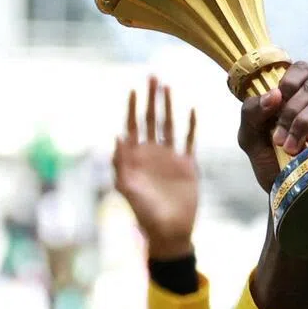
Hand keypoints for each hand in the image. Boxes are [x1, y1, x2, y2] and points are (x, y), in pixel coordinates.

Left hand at [112, 76, 197, 260]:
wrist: (170, 232)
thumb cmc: (145, 215)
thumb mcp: (128, 191)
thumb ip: (121, 165)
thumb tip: (116, 136)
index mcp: (135, 159)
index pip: (131, 127)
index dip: (131, 109)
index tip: (132, 89)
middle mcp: (151, 155)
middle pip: (149, 120)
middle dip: (149, 99)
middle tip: (152, 76)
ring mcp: (169, 158)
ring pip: (168, 125)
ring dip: (167, 106)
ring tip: (167, 86)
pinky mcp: (187, 165)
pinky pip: (189, 141)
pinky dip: (190, 125)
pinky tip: (191, 109)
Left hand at [239, 62, 307, 193]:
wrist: (289, 193)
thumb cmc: (271, 162)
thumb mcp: (250, 138)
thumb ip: (251, 112)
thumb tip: (274, 95)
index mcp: (296, 96)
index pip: (301, 69)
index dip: (289, 80)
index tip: (276, 102)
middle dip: (289, 114)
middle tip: (279, 141)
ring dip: (302, 124)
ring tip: (293, 149)